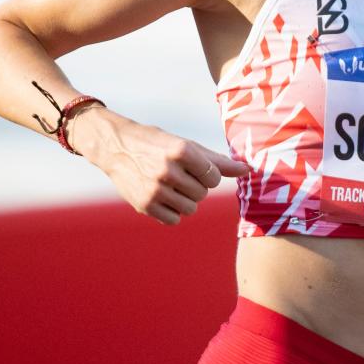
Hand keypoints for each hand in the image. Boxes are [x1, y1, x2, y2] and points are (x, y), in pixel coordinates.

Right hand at [76, 109, 250, 224]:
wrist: (116, 147)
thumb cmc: (158, 144)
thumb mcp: (186, 145)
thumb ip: (217, 160)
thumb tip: (247, 170)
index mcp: (182, 150)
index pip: (213, 177)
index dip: (208, 175)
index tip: (195, 169)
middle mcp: (168, 170)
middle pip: (203, 194)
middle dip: (196, 187)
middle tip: (180, 176)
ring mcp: (155, 189)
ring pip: (191, 208)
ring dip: (186, 200)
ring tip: (172, 186)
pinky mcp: (145, 205)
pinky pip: (174, 219)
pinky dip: (172, 211)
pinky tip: (162, 196)